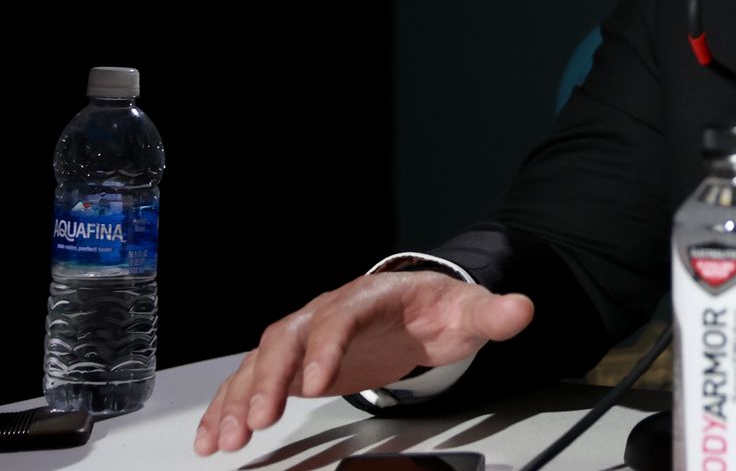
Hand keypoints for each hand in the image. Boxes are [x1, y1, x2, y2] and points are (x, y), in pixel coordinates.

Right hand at [192, 271, 533, 455]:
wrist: (418, 307)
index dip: (327, 346)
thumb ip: (492, 313)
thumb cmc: (438, 310)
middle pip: (288, 338)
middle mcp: (328, 312)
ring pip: (260, 362)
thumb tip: (521, 309)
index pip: (342, 315)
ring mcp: (306, 337)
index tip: (317, 380)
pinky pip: (253, 381)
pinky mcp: (293, 362)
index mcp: (369, 296)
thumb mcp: (469, 310)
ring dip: (239, 399)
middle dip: (269, 378)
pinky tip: (214, 436)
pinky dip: (230, 407)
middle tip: (259, 419)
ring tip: (224, 438)